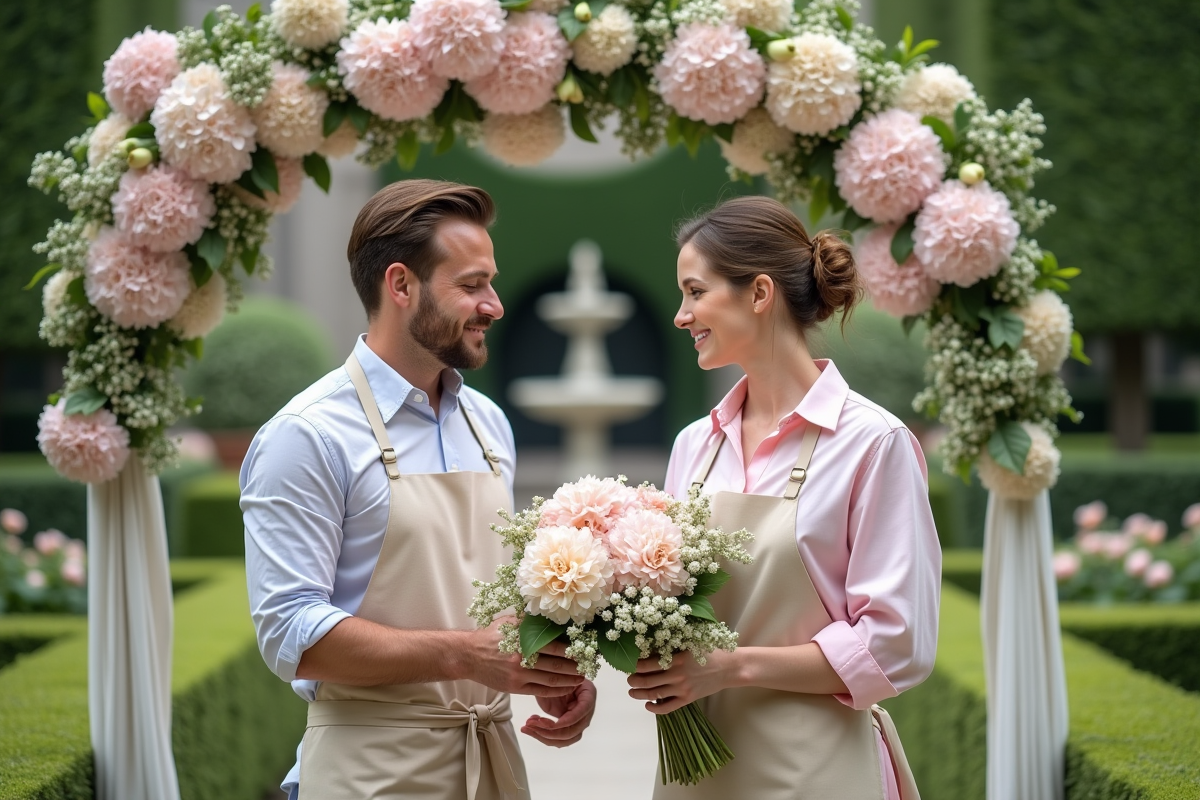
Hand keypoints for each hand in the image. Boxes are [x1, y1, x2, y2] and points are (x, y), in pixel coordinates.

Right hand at [464, 619, 582, 698]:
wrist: (468, 655)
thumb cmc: (490, 636)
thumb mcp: (510, 622)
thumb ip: (531, 620)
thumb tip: (553, 616)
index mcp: (523, 640)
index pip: (556, 646)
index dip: (573, 650)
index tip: (585, 649)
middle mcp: (523, 659)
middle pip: (557, 665)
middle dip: (576, 666)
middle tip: (589, 665)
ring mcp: (519, 675)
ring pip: (552, 680)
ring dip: (570, 680)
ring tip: (582, 677)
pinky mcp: (515, 688)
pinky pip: (542, 691)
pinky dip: (557, 690)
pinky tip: (567, 687)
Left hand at [521, 643, 596, 746]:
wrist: (547, 675)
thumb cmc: (554, 672)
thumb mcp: (556, 676)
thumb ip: (559, 684)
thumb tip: (561, 686)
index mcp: (588, 695)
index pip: (582, 712)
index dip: (568, 720)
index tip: (550, 724)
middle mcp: (586, 711)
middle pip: (574, 732)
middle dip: (551, 731)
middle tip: (532, 723)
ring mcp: (577, 721)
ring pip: (565, 740)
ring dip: (544, 736)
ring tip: (527, 726)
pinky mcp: (566, 728)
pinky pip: (556, 739)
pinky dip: (541, 736)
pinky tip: (529, 725)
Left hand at [626, 649, 738, 714]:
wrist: (729, 667)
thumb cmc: (710, 652)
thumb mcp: (690, 644)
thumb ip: (672, 648)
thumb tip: (651, 648)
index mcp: (676, 659)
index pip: (647, 664)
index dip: (635, 666)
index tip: (629, 664)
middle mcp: (677, 675)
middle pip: (647, 681)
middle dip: (633, 681)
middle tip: (628, 679)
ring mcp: (682, 689)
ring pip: (654, 694)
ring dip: (639, 694)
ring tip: (632, 692)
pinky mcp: (688, 699)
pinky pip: (668, 707)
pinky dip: (655, 708)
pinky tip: (647, 705)